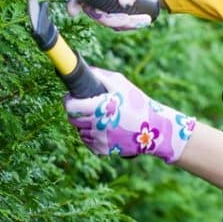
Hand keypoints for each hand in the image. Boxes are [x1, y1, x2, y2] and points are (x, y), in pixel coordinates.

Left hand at [64, 68, 194, 163]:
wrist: (154, 128)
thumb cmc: (137, 103)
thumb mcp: (121, 84)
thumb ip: (100, 76)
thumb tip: (84, 71)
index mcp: (99, 107)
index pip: (70, 106)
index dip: (68, 100)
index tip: (71, 97)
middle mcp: (97, 125)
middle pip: (72, 119)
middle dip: (75, 111)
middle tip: (85, 106)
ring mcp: (99, 139)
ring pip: (79, 131)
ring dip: (83, 124)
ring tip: (98, 118)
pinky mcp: (103, 150)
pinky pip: (88, 142)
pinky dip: (91, 136)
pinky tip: (102, 129)